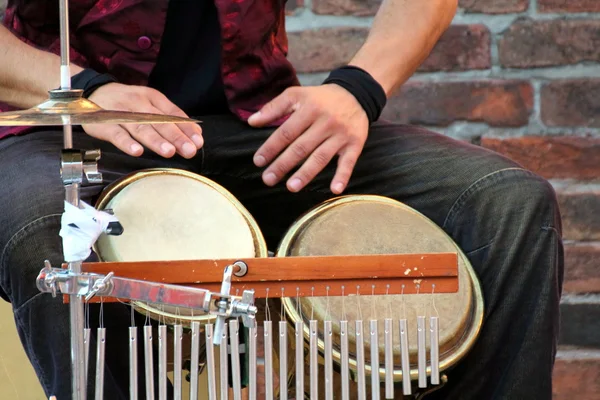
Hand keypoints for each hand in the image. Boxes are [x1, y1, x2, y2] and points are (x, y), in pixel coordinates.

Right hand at [84, 83, 202, 158]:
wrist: (93, 92)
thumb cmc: (128, 103)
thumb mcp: (151, 104)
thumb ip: (172, 118)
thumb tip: (196, 134)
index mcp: (153, 98)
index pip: (173, 114)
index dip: (186, 128)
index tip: (198, 142)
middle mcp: (139, 103)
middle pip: (159, 122)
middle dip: (176, 137)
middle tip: (189, 150)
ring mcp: (121, 113)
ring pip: (141, 128)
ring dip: (156, 140)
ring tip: (169, 151)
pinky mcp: (104, 123)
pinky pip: (117, 134)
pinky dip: (127, 143)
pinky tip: (137, 151)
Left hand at [248, 85, 368, 193]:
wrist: (356, 93)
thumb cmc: (320, 98)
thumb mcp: (297, 95)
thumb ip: (274, 107)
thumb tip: (252, 121)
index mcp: (309, 109)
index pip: (286, 131)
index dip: (271, 147)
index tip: (258, 161)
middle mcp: (325, 122)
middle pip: (301, 147)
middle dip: (283, 164)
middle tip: (268, 179)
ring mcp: (341, 135)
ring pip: (321, 157)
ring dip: (306, 173)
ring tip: (291, 187)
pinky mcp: (355, 144)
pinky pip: (348, 162)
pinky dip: (342, 176)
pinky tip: (334, 190)